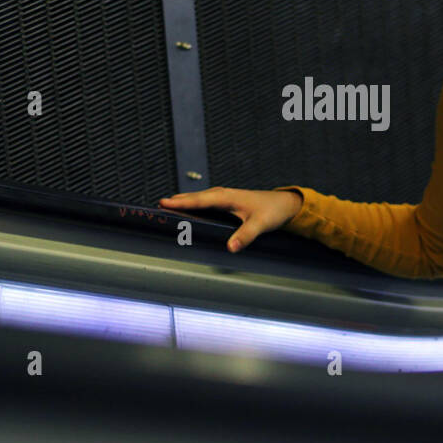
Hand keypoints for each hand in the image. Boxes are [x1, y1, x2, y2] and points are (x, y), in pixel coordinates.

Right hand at [157, 187, 302, 252]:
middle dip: (177, 200)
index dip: (181, 202)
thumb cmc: (272, 211)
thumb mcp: (260, 224)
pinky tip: (189, 209)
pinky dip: (194, 203)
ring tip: (168, 206)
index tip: (164, 203)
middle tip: (158, 205)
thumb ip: (245, 236)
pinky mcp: (227, 201)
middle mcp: (223, 194)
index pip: (199, 200)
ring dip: (184, 201)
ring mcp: (225, 197)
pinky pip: (205, 201)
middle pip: (195, 197)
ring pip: (199, 198)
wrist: (284, 204)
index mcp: (227, 197)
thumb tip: (230, 247)